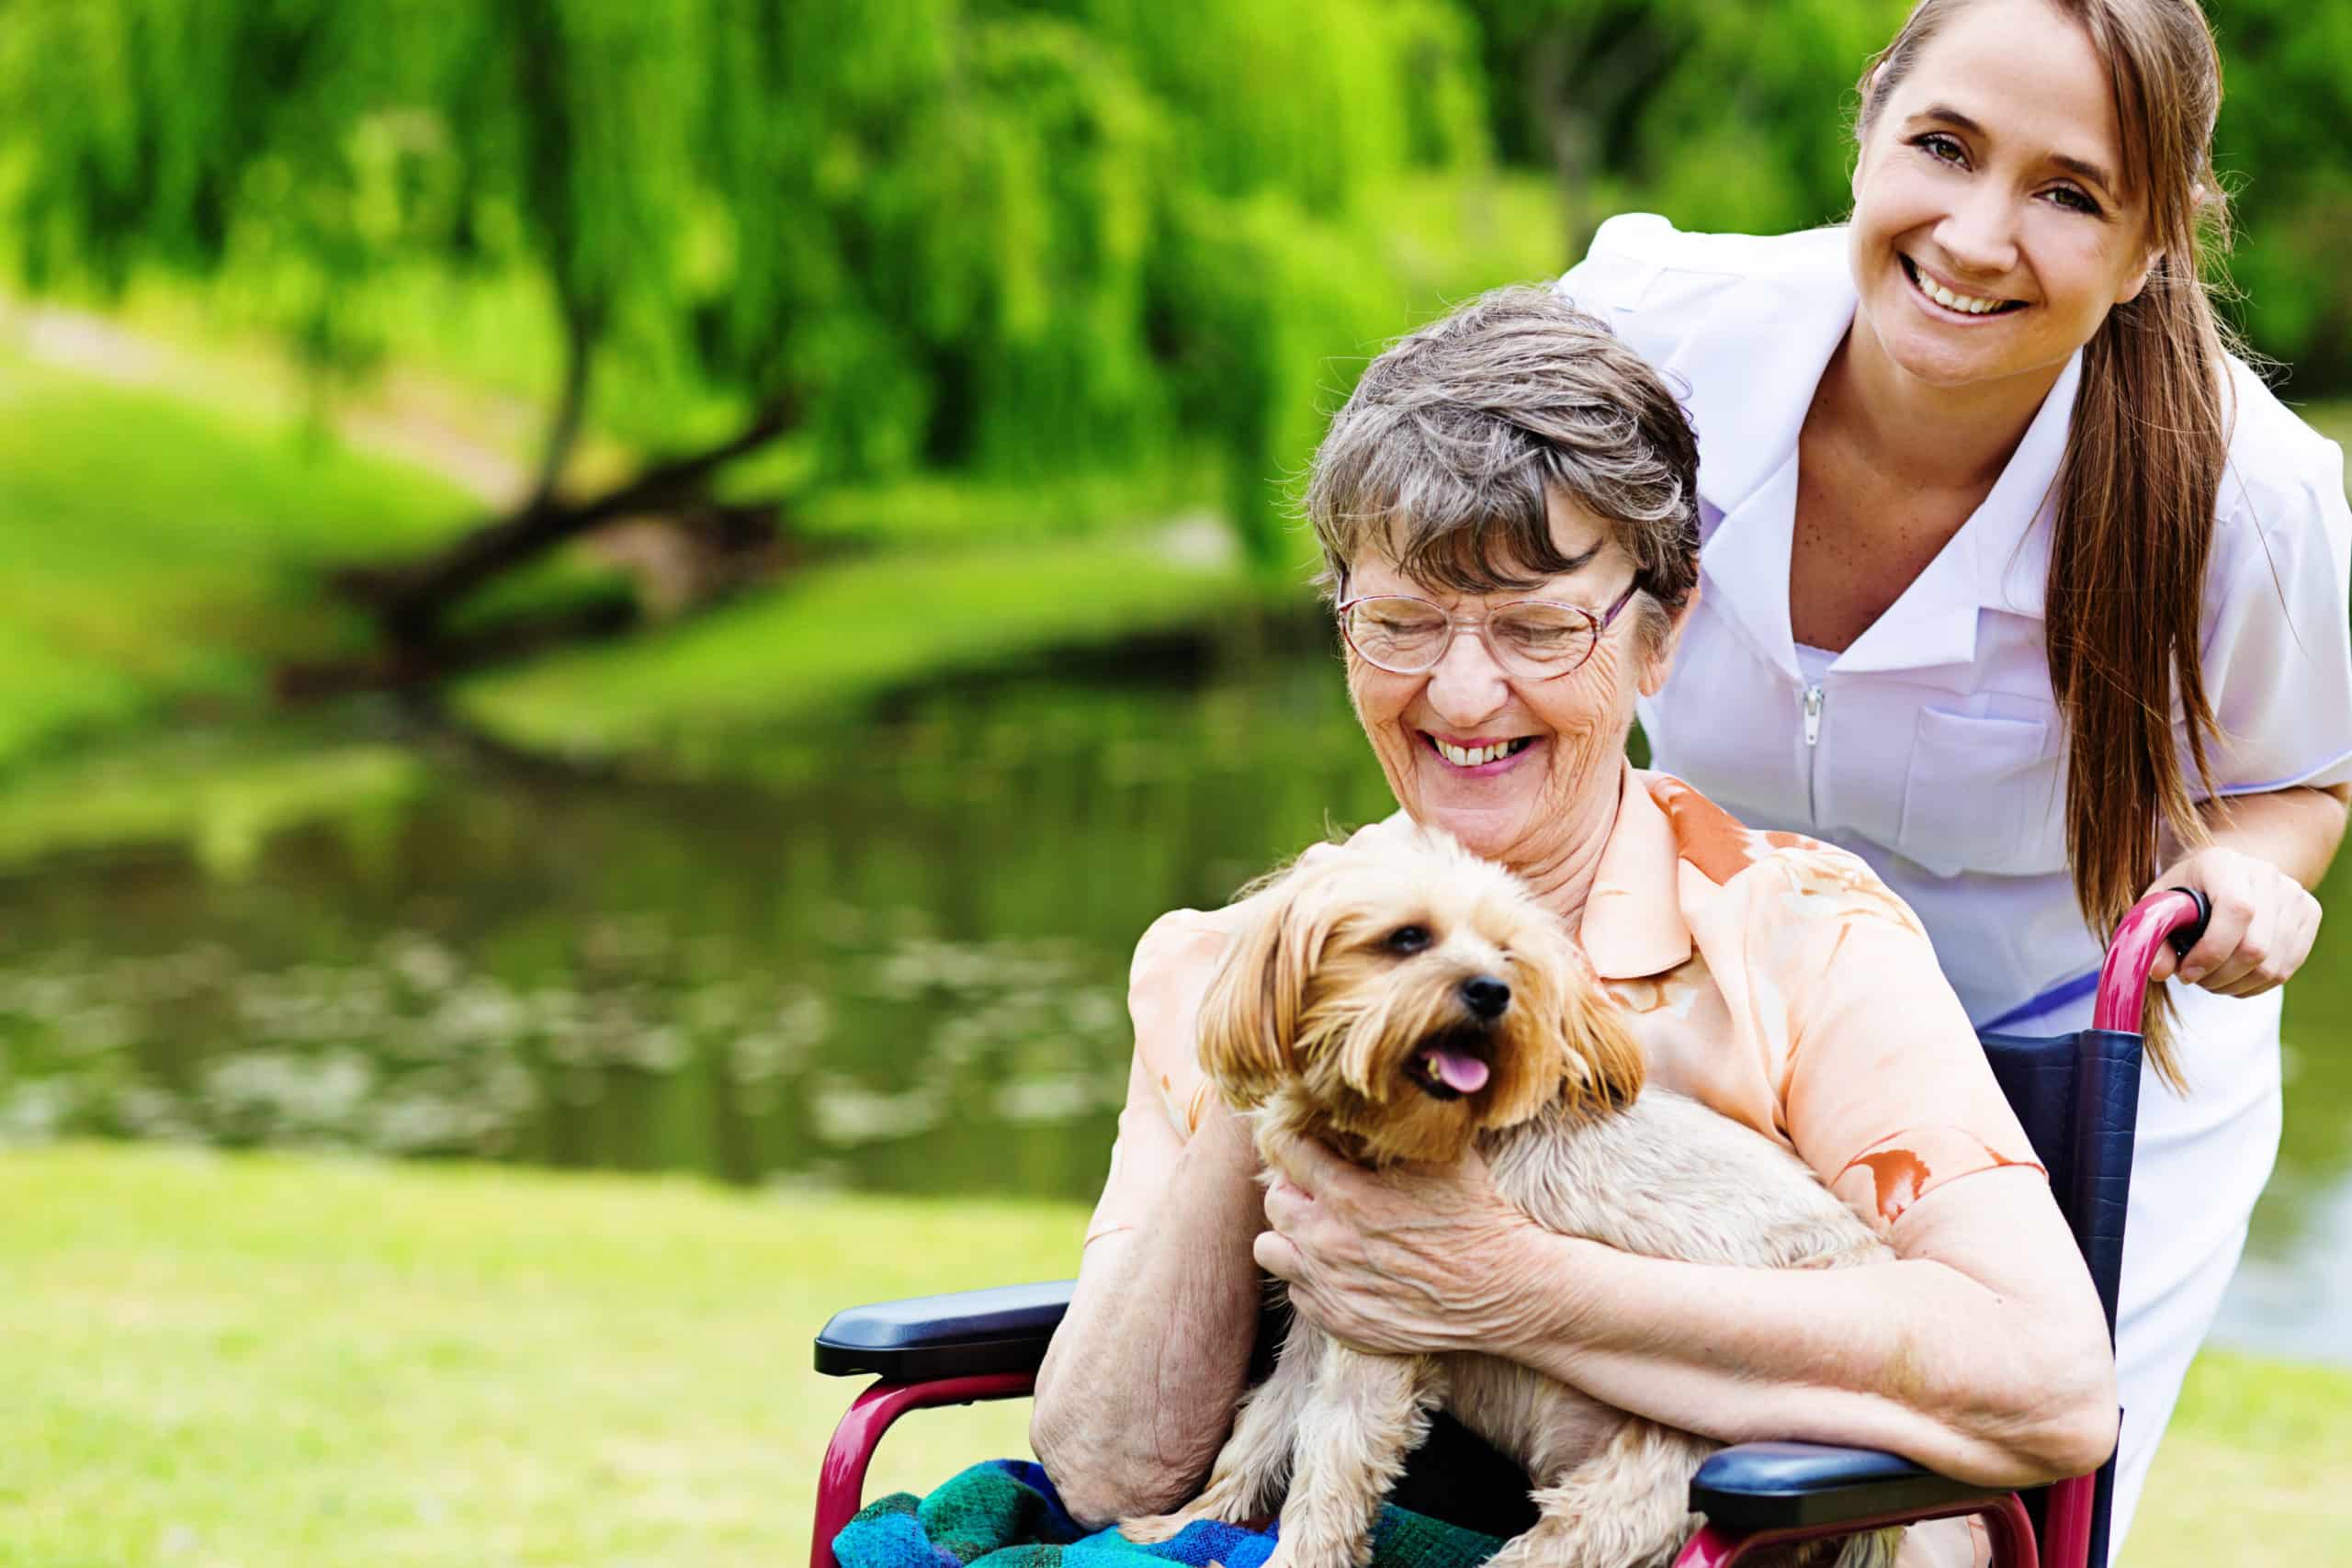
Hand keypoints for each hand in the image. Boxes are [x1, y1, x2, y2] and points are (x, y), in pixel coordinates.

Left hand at [1250, 1128, 1551, 1356]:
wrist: (1508, 1291)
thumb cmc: (1479, 1215)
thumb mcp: (1442, 1154)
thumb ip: (1396, 1127)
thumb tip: (1373, 1092)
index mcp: (1348, 1193)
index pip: (1285, 1149)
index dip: (1293, 1137)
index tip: (1306, 1137)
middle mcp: (1328, 1241)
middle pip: (1274, 1200)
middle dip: (1292, 1185)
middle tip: (1319, 1184)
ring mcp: (1330, 1286)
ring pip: (1270, 1250)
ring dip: (1291, 1234)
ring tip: (1320, 1228)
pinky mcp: (1340, 1322)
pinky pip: (1297, 1293)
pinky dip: (1312, 1278)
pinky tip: (1343, 1267)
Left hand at [2144, 845, 2322, 995]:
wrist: (2227, 873)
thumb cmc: (2186, 892)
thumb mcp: (2159, 906)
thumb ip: (2154, 935)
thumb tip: (2159, 971)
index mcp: (2224, 863)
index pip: (2237, 911)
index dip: (2213, 951)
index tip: (2186, 972)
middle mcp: (2266, 874)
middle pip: (2256, 947)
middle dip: (2219, 976)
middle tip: (2195, 979)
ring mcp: (2294, 893)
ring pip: (2273, 965)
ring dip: (2236, 985)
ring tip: (2212, 979)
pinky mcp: (2310, 913)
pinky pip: (2287, 968)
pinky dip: (2256, 985)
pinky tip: (2234, 979)